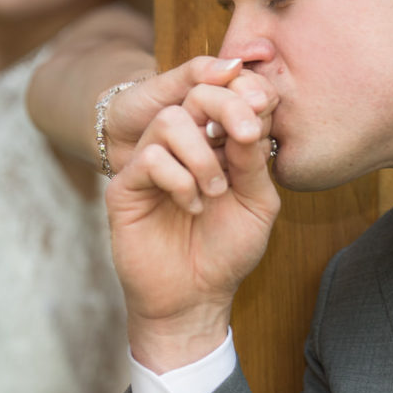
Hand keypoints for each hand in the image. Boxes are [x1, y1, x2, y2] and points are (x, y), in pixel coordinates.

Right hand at [105, 65, 279, 372]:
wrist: (195, 298)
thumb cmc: (227, 250)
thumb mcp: (256, 202)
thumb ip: (253, 159)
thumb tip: (251, 117)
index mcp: (215, 141)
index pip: (226, 96)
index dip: (246, 95)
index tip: (265, 114)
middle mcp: (181, 144)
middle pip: (195, 94)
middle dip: (226, 107)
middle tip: (246, 135)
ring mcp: (151, 161)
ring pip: (169, 121)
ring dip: (201, 154)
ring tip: (216, 190)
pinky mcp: (126, 185)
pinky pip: (150, 158)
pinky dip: (179, 180)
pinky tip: (193, 206)